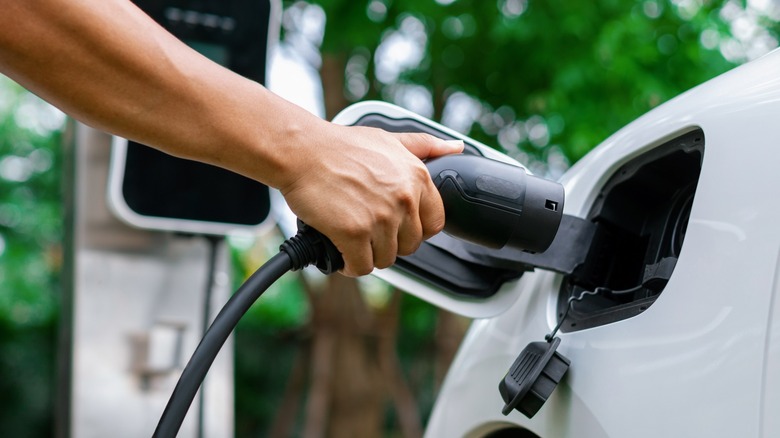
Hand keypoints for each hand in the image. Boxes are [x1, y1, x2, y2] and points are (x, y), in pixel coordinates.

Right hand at [279, 123, 463, 276]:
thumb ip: (424, 146)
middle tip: (368, 232)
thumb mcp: (389, 139)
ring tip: (352, 240)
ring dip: (368, 254)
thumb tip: (456, 148)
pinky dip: (350, 265)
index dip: (415, 230)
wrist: (302, 151)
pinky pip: (362, 267)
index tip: (398, 228)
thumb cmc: (340, 146)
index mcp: (417, 178)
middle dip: (389, 243)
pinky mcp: (354, 233)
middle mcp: (404, 199)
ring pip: (386, 259)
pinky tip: (341, 252)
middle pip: (409, 245)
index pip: (435, 223)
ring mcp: (380, 218)